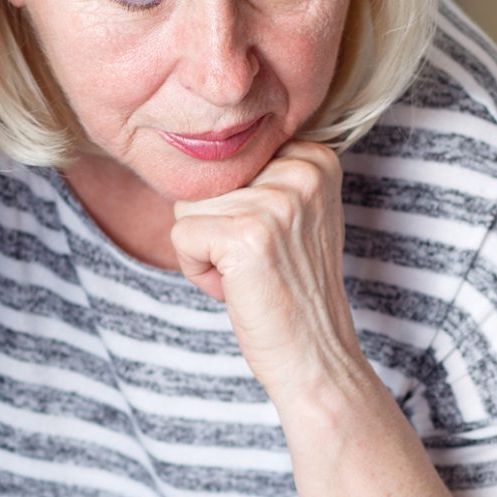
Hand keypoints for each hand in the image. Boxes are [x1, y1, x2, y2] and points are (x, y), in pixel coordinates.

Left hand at [168, 142, 371, 402]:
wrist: (315, 355)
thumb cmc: (293, 289)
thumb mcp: (295, 215)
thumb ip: (263, 174)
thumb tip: (192, 140)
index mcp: (315, 157)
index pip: (229, 158)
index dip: (234, 206)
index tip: (270, 241)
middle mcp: (301, 170)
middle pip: (206, 180)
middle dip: (215, 227)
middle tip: (257, 264)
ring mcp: (275, 201)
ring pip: (188, 207)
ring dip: (205, 250)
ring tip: (249, 276)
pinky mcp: (246, 235)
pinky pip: (181, 237)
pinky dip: (196, 270)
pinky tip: (237, 289)